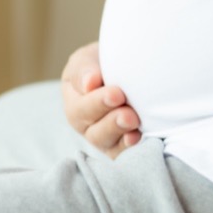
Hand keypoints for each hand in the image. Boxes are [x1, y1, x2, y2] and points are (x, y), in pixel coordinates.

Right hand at [61, 41, 140, 159]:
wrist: (132, 68)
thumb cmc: (105, 62)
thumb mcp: (90, 58)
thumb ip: (85, 69)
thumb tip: (89, 83)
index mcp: (75, 102)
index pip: (80, 108)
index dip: (97, 103)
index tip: (117, 93)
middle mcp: (87, 124)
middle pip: (93, 130)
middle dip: (111, 121)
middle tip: (128, 113)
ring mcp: (105, 137)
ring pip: (106, 142)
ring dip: (120, 133)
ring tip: (134, 122)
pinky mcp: (121, 147)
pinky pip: (121, 153)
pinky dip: (128, 147)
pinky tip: (137, 138)